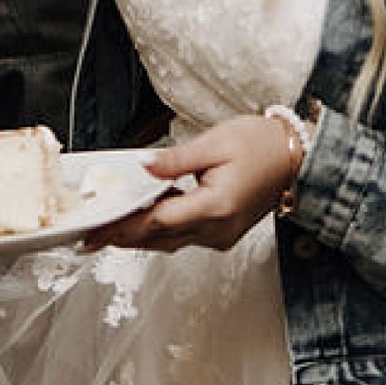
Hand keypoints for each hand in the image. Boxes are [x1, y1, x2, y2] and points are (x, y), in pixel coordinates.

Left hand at [103, 112, 302, 252]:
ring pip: (169, 241)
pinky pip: (183, 237)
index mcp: (215, 206)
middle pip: (159, 238)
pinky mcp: (222, 233)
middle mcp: (218, 228)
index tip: (96, 230)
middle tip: (89, 237)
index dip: (123, 226)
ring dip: (138, 236)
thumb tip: (142, 166)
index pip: (157, 222)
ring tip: (106, 230)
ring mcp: (221, 235)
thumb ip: (174, 160)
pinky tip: (141, 219)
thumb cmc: (262, 145)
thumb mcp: (214, 143)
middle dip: (122, 237)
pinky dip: (159, 230)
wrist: (297, 158)